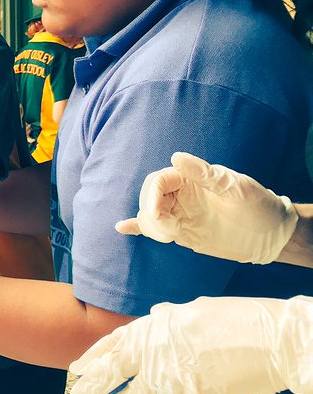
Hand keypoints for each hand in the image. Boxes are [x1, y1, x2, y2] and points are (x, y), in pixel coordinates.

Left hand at [70, 296, 312, 393]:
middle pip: (113, 371)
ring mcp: (168, 377)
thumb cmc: (241, 321)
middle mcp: (154, 351)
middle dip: (93, 384)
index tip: (79, 367)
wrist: (274, 342)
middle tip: (78, 393)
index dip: (93, 356)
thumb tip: (156, 315)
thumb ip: (169, 320)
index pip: (113, 342)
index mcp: (154, 325)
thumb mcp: (195, 311)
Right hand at [116, 152, 296, 263]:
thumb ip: (205, 174)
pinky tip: (123, 227)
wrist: (270, 235)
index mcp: (192, 178)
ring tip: (169, 236)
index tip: (157, 213)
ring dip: (151, 226)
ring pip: (149, 215)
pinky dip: (137, 227)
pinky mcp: (180, 231)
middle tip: (170, 232)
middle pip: (149, 197)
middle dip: (151, 214)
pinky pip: (153, 227)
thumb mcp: (236, 188)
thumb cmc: (258, 206)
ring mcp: (180, 213)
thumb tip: (176, 157)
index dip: (152, 196)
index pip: (159, 180)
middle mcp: (183, 194)